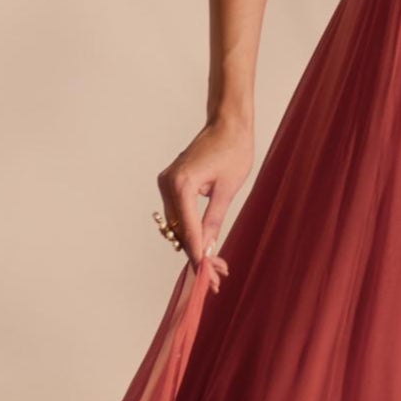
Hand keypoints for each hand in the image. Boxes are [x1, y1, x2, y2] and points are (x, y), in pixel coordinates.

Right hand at [156, 119, 252, 283]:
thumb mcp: (228, 190)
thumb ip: (214, 220)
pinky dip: (190, 229)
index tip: (206, 276)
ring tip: (215, 266)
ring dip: (193, 244)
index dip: (197, 255)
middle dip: (196, 253)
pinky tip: (205, 244)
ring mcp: (166, 183)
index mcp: (181, 185)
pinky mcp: (171, 182)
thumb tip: (208, 249)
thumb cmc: (234, 150)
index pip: (188, 229)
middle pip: (179, 230)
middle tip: (216, 277)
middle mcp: (168, 184)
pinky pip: (178, 213)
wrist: (227, 123)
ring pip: (177, 225)